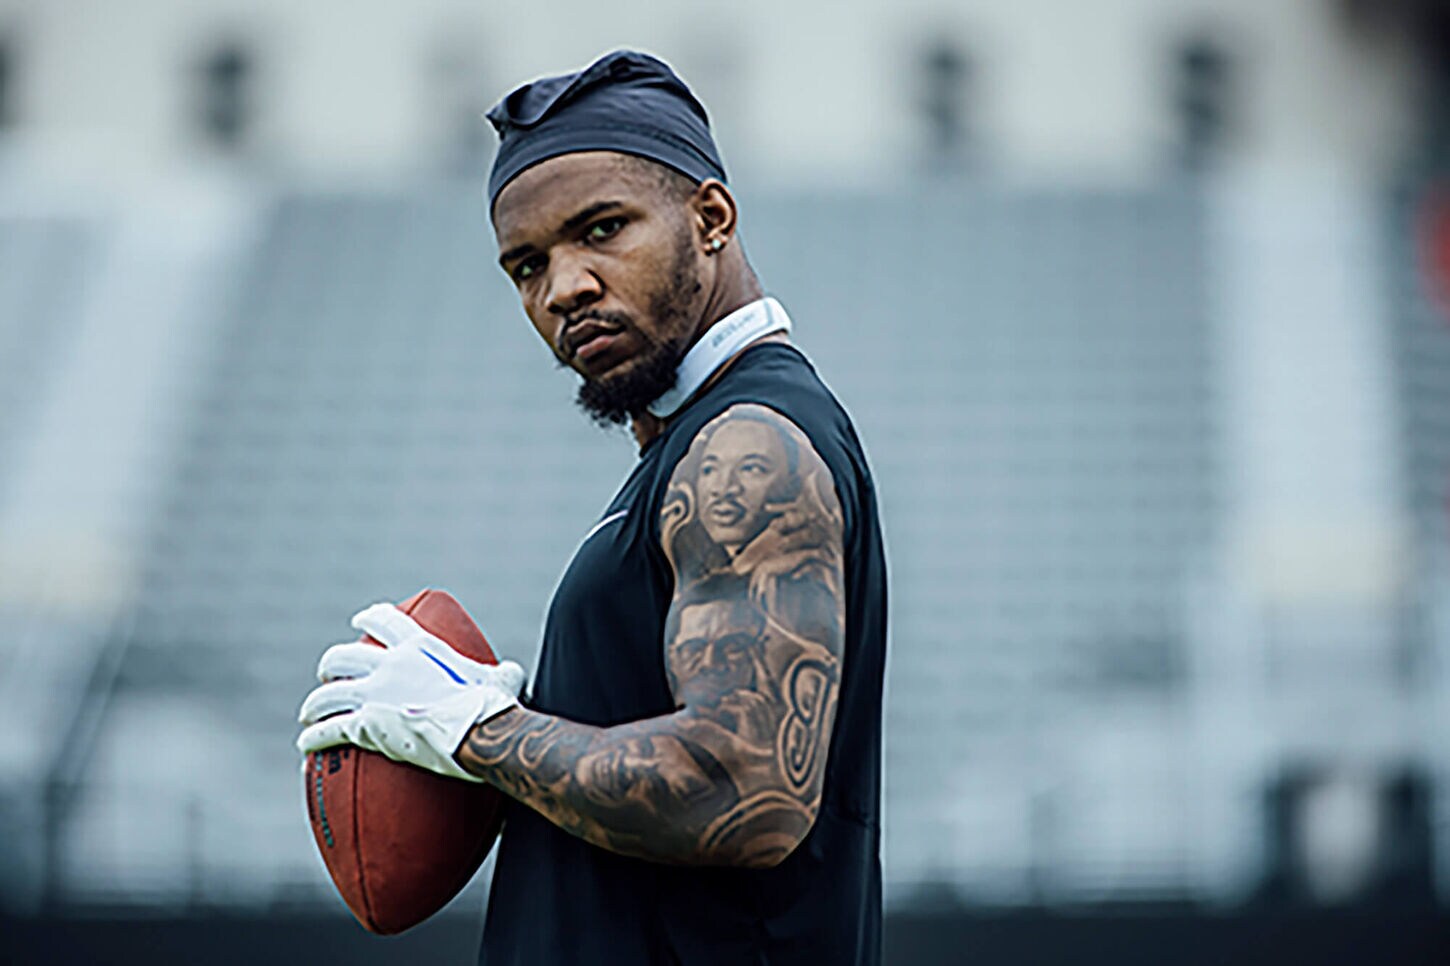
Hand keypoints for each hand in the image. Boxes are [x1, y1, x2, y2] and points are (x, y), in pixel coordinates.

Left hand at [296, 603, 525, 781]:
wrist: (479, 732)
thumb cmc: (494, 707)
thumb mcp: (502, 680)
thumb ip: (502, 672)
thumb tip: (513, 673)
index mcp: (421, 648)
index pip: (385, 620)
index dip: (369, 617)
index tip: (358, 619)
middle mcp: (390, 665)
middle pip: (343, 655)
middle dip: (331, 665)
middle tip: (329, 675)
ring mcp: (375, 694)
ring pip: (327, 693)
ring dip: (314, 703)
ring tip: (309, 713)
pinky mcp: (366, 725)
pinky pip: (329, 730)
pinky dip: (313, 738)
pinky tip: (305, 746)